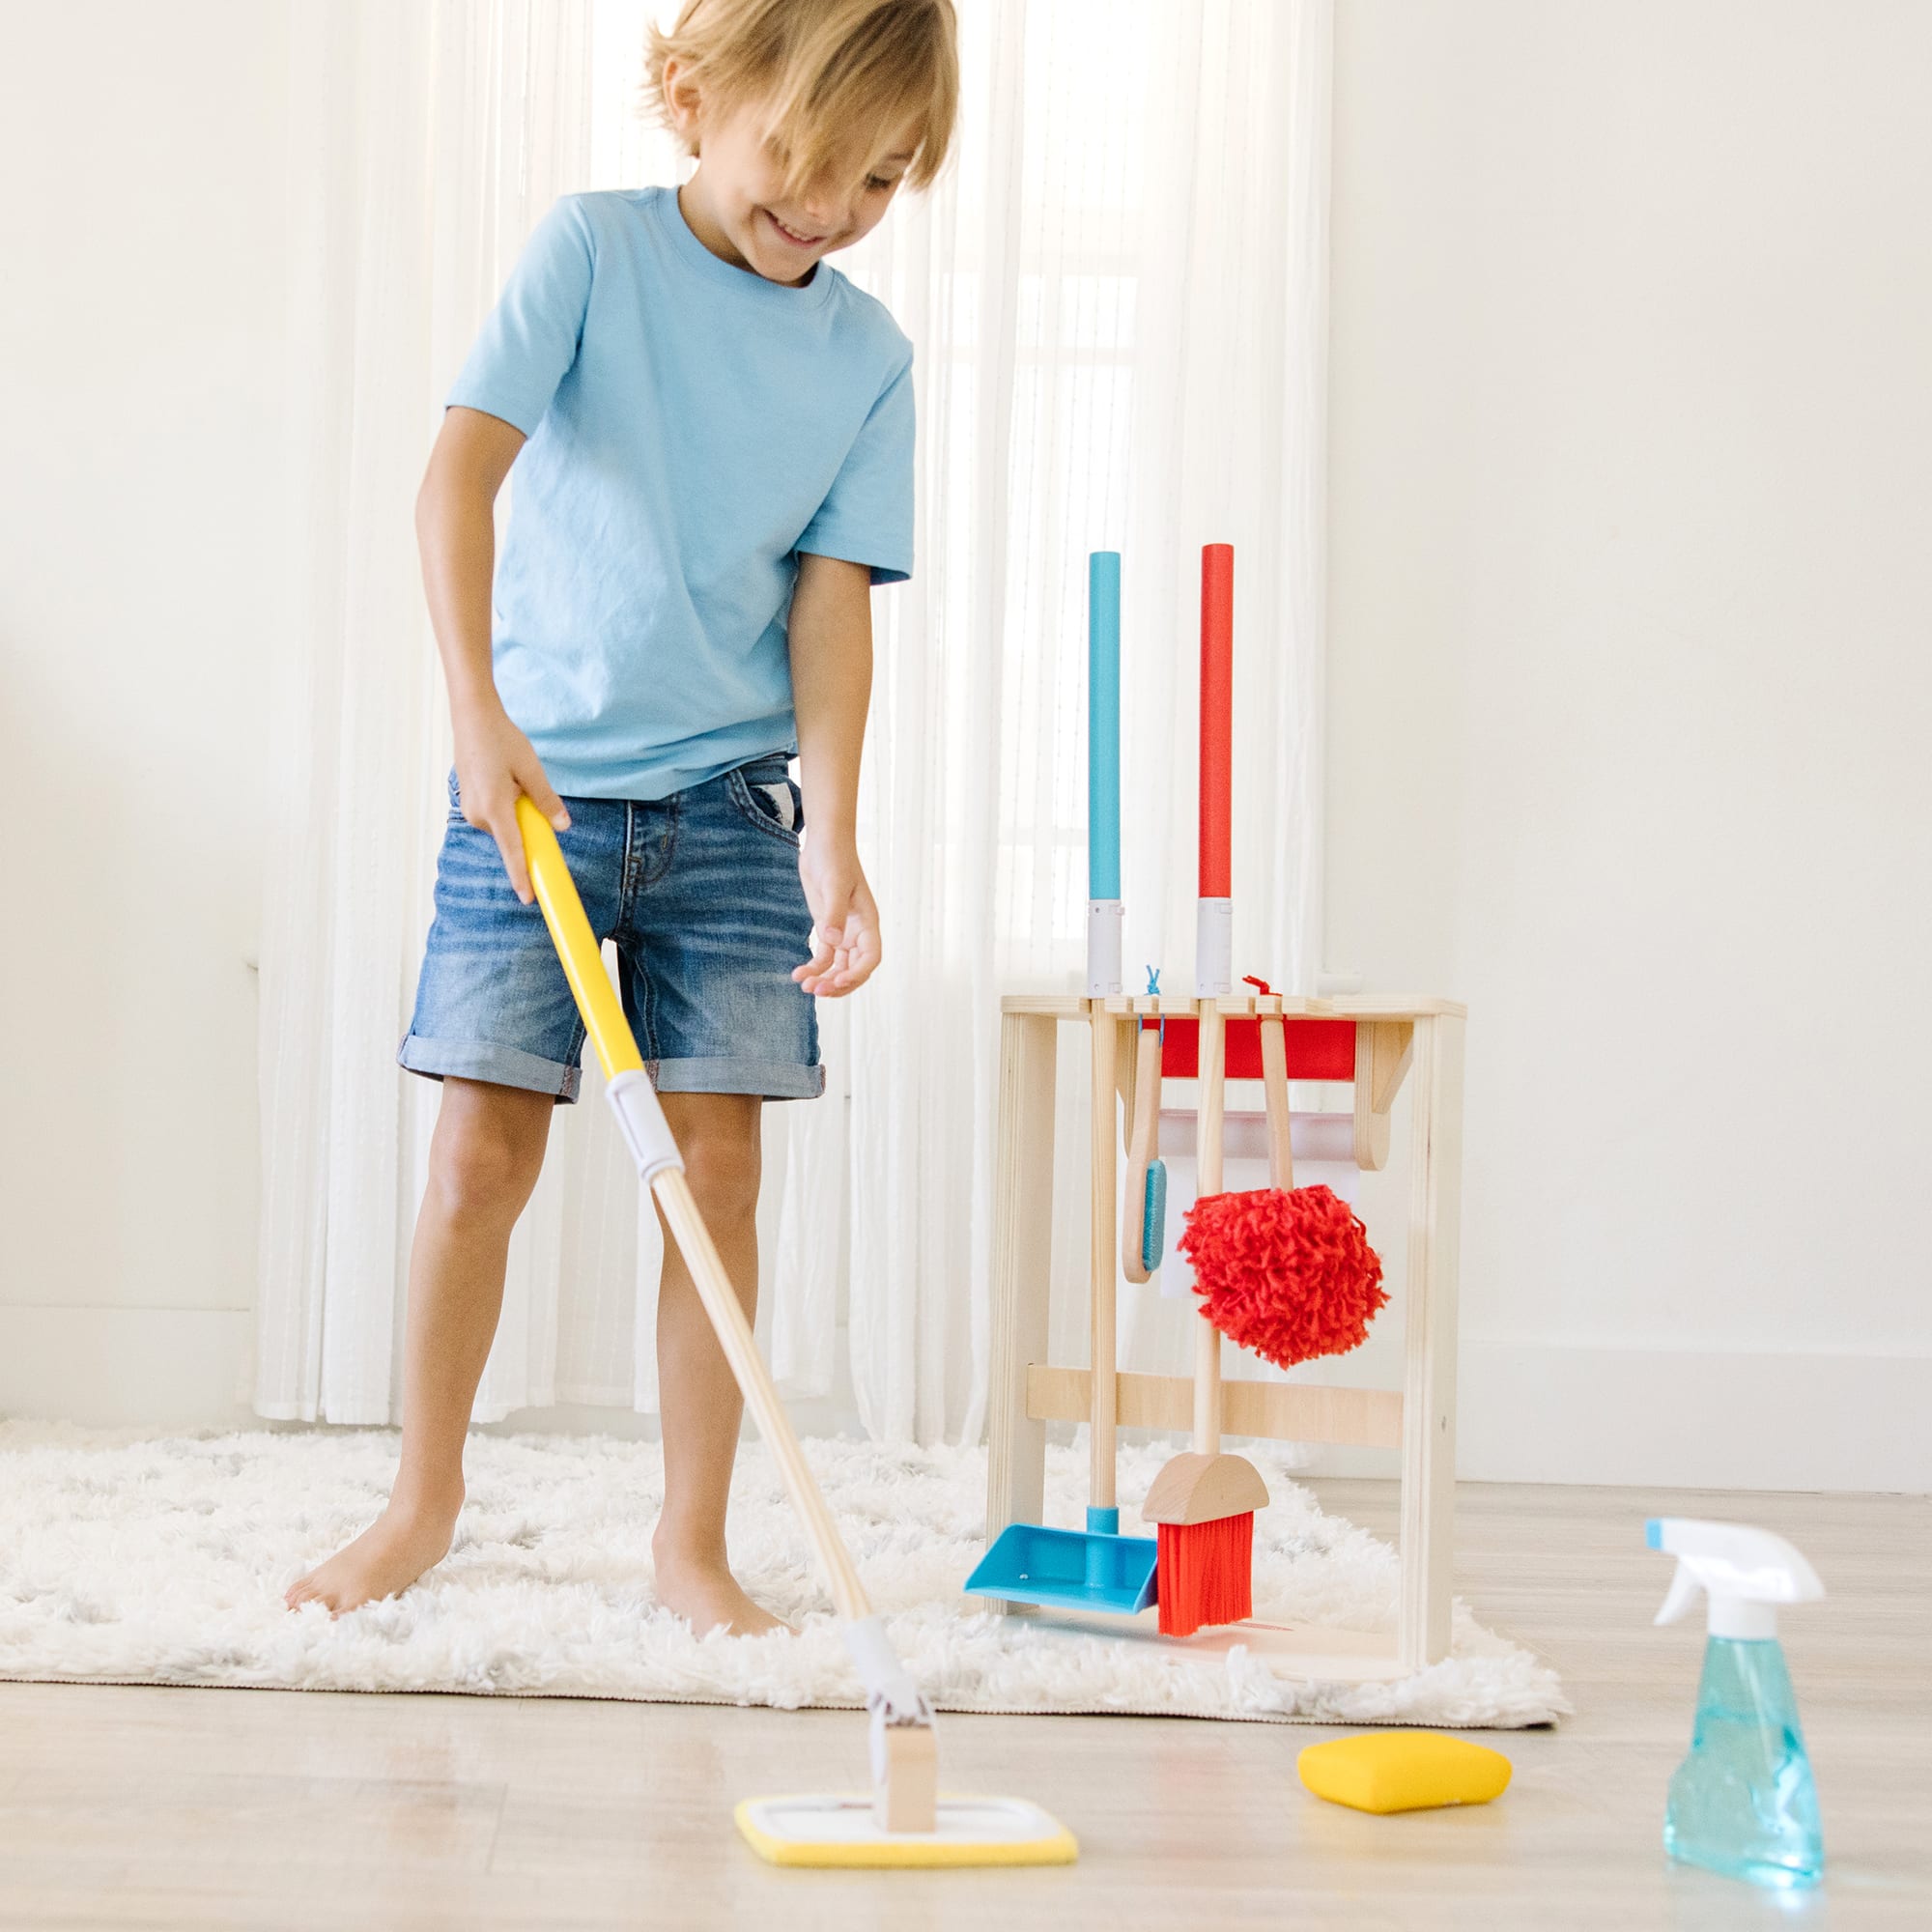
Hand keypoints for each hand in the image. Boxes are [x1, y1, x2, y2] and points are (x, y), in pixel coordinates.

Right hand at [452, 703, 568, 903]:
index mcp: (495, 808)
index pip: (513, 851)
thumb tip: (562, 826)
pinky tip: (503, 777)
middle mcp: (478, 814)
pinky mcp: (470, 803)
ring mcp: (470, 810)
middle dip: (528, 823)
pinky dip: (507, 806)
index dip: (522, 876)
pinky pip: (496, 816)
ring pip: (506, 826)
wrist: (472, 718)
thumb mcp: (531, 770)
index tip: (529, 899)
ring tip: (511, 775)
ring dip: (517, 811)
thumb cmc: (502, 740)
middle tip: (524, 785)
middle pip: (513, 837)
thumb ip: (546, 801)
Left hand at [793, 838, 880, 996]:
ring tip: (805, 986)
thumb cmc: (835, 859)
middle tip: (816, 991)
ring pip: (839, 967)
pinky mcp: (827, 928)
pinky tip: (797, 973)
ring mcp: (843, 932)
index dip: (857, 974)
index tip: (837, 981)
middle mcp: (858, 932)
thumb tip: (831, 941)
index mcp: (867, 922)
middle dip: (838, 984)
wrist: (823, 844)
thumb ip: (834, 913)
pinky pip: (824, 957)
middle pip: (855, 969)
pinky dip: (813, 967)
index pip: (870, 957)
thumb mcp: (834, 885)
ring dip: (824, 979)